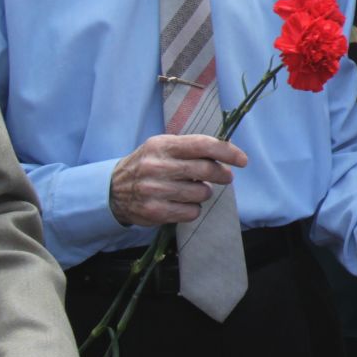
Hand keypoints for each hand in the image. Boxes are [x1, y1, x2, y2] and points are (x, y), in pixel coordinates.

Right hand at [108, 134, 246, 227]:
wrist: (113, 189)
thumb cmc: (149, 164)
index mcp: (162, 145)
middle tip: (226, 177)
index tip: (242, 160)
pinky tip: (185, 203)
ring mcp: (153, 190)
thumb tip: (229, 150)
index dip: (227, 152)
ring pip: (201, 193)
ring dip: (205, 193)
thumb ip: (192, 147)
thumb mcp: (164, 147)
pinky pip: (190, 212)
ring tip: (196, 190)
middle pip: (205, 170)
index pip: (202, 145)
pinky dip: (194, 209)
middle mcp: (156, 166)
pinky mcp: (153, 211)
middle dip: (222, 174)